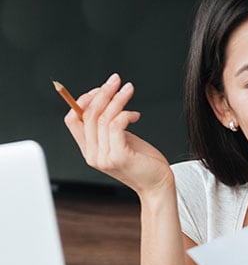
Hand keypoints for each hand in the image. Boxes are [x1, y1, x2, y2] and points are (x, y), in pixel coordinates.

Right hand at [63, 73, 171, 195]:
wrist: (158, 185)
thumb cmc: (144, 162)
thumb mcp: (122, 141)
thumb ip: (110, 128)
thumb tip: (106, 102)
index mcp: (89, 150)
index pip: (72, 120)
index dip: (83, 101)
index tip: (100, 89)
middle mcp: (92, 154)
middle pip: (87, 115)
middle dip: (102, 93)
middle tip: (115, 80)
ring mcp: (104, 157)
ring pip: (103, 118)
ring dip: (117, 99)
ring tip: (128, 89)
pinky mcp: (118, 156)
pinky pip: (116, 126)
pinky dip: (125, 114)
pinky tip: (135, 115)